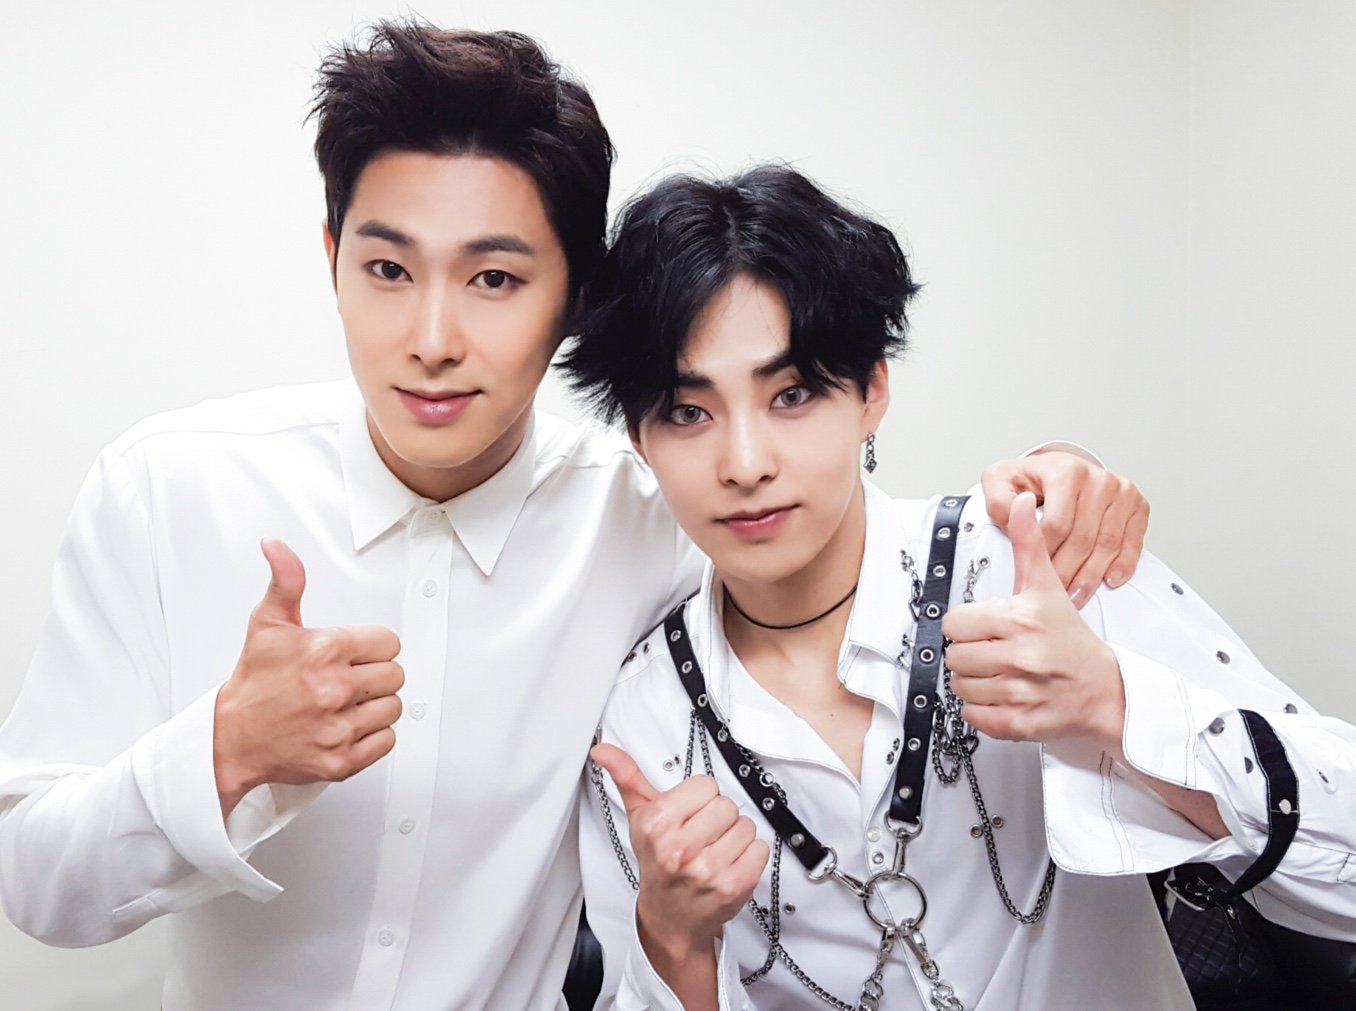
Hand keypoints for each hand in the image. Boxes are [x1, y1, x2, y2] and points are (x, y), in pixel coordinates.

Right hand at [213, 539, 403, 814]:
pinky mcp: (341, 760)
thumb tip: (276, 546)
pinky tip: (348, 725)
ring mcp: (339, 727)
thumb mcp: (268, 624)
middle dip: (375, 675)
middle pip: (395, 675)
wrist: (231, 739)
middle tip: (348, 679)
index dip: (373, 647)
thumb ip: (286, 580)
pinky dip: (372, 736)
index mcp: (325, 651)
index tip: (354, 654)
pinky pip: (386, 742)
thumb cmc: (254, 683)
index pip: (389, 643)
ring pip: (393, 708)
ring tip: (348, 703)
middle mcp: (335, 689)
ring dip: (376, 705)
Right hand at [591, 743, 767, 961]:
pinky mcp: (733, 886)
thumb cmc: (658, 864)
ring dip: (735, 837)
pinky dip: (749, 856)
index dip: (699, 799)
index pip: (706, 785)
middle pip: (727, 805)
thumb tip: (605, 751)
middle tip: (702, 835)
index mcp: (658, 825)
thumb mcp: (639, 818)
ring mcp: (708, 870)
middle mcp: (680, 849)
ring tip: (714, 850)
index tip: (688, 816)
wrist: (670, 917)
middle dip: (717, 818)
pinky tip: (728, 864)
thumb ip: (627, 778)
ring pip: (746, 825)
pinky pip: (760, 849)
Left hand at [942, 493, 1125, 748]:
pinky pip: (974, 716)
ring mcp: (1020, 692)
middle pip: (955, 656)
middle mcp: (1020, 656)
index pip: (955, 624)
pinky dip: (982, 710)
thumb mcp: (1048, 587)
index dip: (968, 625)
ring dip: (974, 682)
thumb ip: (1028, 544)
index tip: (985, 627)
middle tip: (994, 651)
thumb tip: (1021, 503)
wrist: (1106, 690)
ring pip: (960, 687)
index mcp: (1020, 620)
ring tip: (999, 673)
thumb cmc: (1072, 640)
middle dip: (970, 653)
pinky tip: (1002, 695)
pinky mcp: (1019, 723)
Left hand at [980, 450, 1148, 605]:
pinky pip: (1133, 541)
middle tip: (1054, 593)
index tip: (1033, 574)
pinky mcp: (1136, 505)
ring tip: (1076, 595)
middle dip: (1067, 572)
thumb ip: (1000, 503)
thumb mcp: (1001, 481)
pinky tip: (1110, 579)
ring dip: (1091, 576)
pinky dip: (1123, 564)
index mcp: (1065, 473)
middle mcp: (1097, 479)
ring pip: (1107, 544)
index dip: (1044, 555)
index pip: (1057, 525)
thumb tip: (1015, 519)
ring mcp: (1120, 491)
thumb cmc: (1032, 479)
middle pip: (1082, 539)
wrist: (1059, 468)